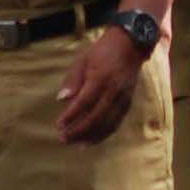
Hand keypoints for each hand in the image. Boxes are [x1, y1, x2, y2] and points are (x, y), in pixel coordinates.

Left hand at [57, 27, 146, 145]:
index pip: (84, 103)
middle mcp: (113, 91)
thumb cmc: (102, 51)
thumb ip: (72, 80)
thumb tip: (61, 99)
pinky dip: (104, 134)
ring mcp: (122, 99)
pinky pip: (116, 123)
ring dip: (91, 136)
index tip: (59, 125)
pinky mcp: (128, 103)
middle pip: (95, 118)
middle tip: (64, 138)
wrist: (130, 45)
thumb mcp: (82, 60)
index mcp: (100, 79)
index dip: (71, 116)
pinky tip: (92, 140)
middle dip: (79, 131)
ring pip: (107, 124)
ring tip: (76, 144)